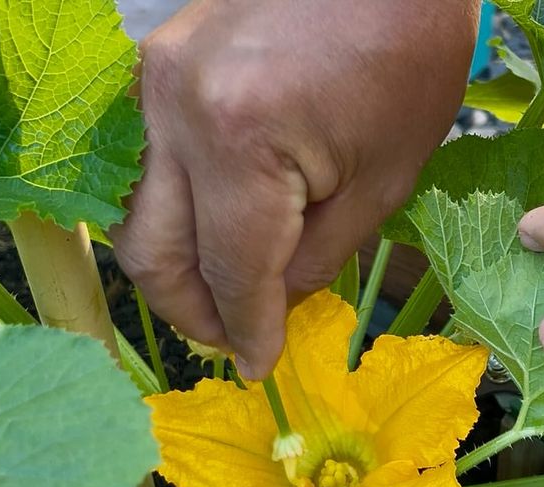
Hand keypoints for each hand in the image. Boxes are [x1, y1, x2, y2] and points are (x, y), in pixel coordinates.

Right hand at [112, 0, 477, 377]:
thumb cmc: (406, 64)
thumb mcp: (376, 188)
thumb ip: (311, 264)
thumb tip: (265, 314)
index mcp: (239, 139)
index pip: (230, 270)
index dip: (245, 330)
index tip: (258, 365)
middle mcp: (176, 110)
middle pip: (153, 253)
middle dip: (194, 312)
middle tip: (236, 338)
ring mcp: (155, 84)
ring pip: (137, 217)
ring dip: (176, 271)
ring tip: (225, 298)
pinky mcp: (157, 73)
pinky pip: (148, 173)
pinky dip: (176, 221)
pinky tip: (214, 240)